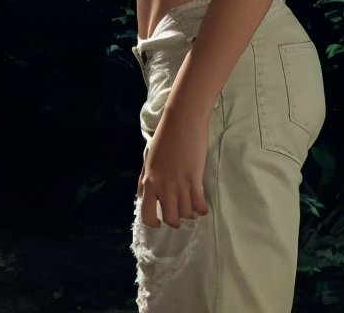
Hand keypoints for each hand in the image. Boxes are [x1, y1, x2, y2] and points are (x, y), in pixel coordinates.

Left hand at [137, 108, 210, 227]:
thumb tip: (142, 195)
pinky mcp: (195, 179)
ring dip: (189, 213)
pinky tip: (202, 205)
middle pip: (170, 218)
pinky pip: (199, 205)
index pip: (147, 215)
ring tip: (192, 206)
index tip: (159, 221)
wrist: (182, 120)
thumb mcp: (148, 158)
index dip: (153, 223)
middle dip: (175, 220)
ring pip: (186, 213)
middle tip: (179, 212)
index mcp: (149, 181)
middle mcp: (163, 187)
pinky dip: (202, 209)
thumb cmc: (164, 136)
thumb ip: (144, 178)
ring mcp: (180, 184)